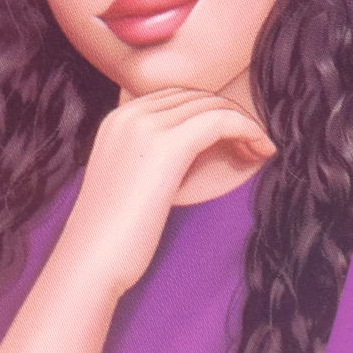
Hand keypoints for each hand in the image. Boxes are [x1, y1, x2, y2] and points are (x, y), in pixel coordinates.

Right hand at [54, 89, 275, 299]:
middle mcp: (130, 112)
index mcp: (118, 118)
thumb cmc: (112, 232)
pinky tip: (261, 150)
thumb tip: (189, 152)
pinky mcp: (167, 145)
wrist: (91, 256)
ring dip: (243, 122)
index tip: (233, 139)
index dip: (210, 112)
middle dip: (229, 115)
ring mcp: (146, 126)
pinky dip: (247, 129)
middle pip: (195, 96)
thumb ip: (148, 156)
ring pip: (210, 105)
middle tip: (253, 144)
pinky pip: (219, 121)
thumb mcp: (128, 179)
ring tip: (259, 149)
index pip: (177, 97)